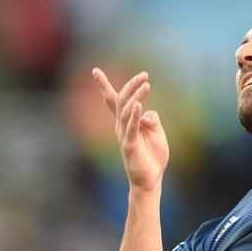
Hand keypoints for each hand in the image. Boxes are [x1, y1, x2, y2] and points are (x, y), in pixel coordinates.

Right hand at [93, 68, 169, 192]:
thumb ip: (152, 119)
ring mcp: (124, 136)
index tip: (95, 71)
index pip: (113, 101)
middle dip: (131, 86)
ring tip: (146, 85)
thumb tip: (147, 112)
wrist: (150, 179)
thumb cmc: (152, 156)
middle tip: (144, 75)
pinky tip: (139, 105)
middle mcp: (121, 127)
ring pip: (127, 112)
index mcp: (126, 122)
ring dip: (136, 97)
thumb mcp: (156, 132)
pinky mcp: (130, 146)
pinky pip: (132, 128)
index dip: (104, 86)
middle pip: (121, 101)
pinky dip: (135, 116)